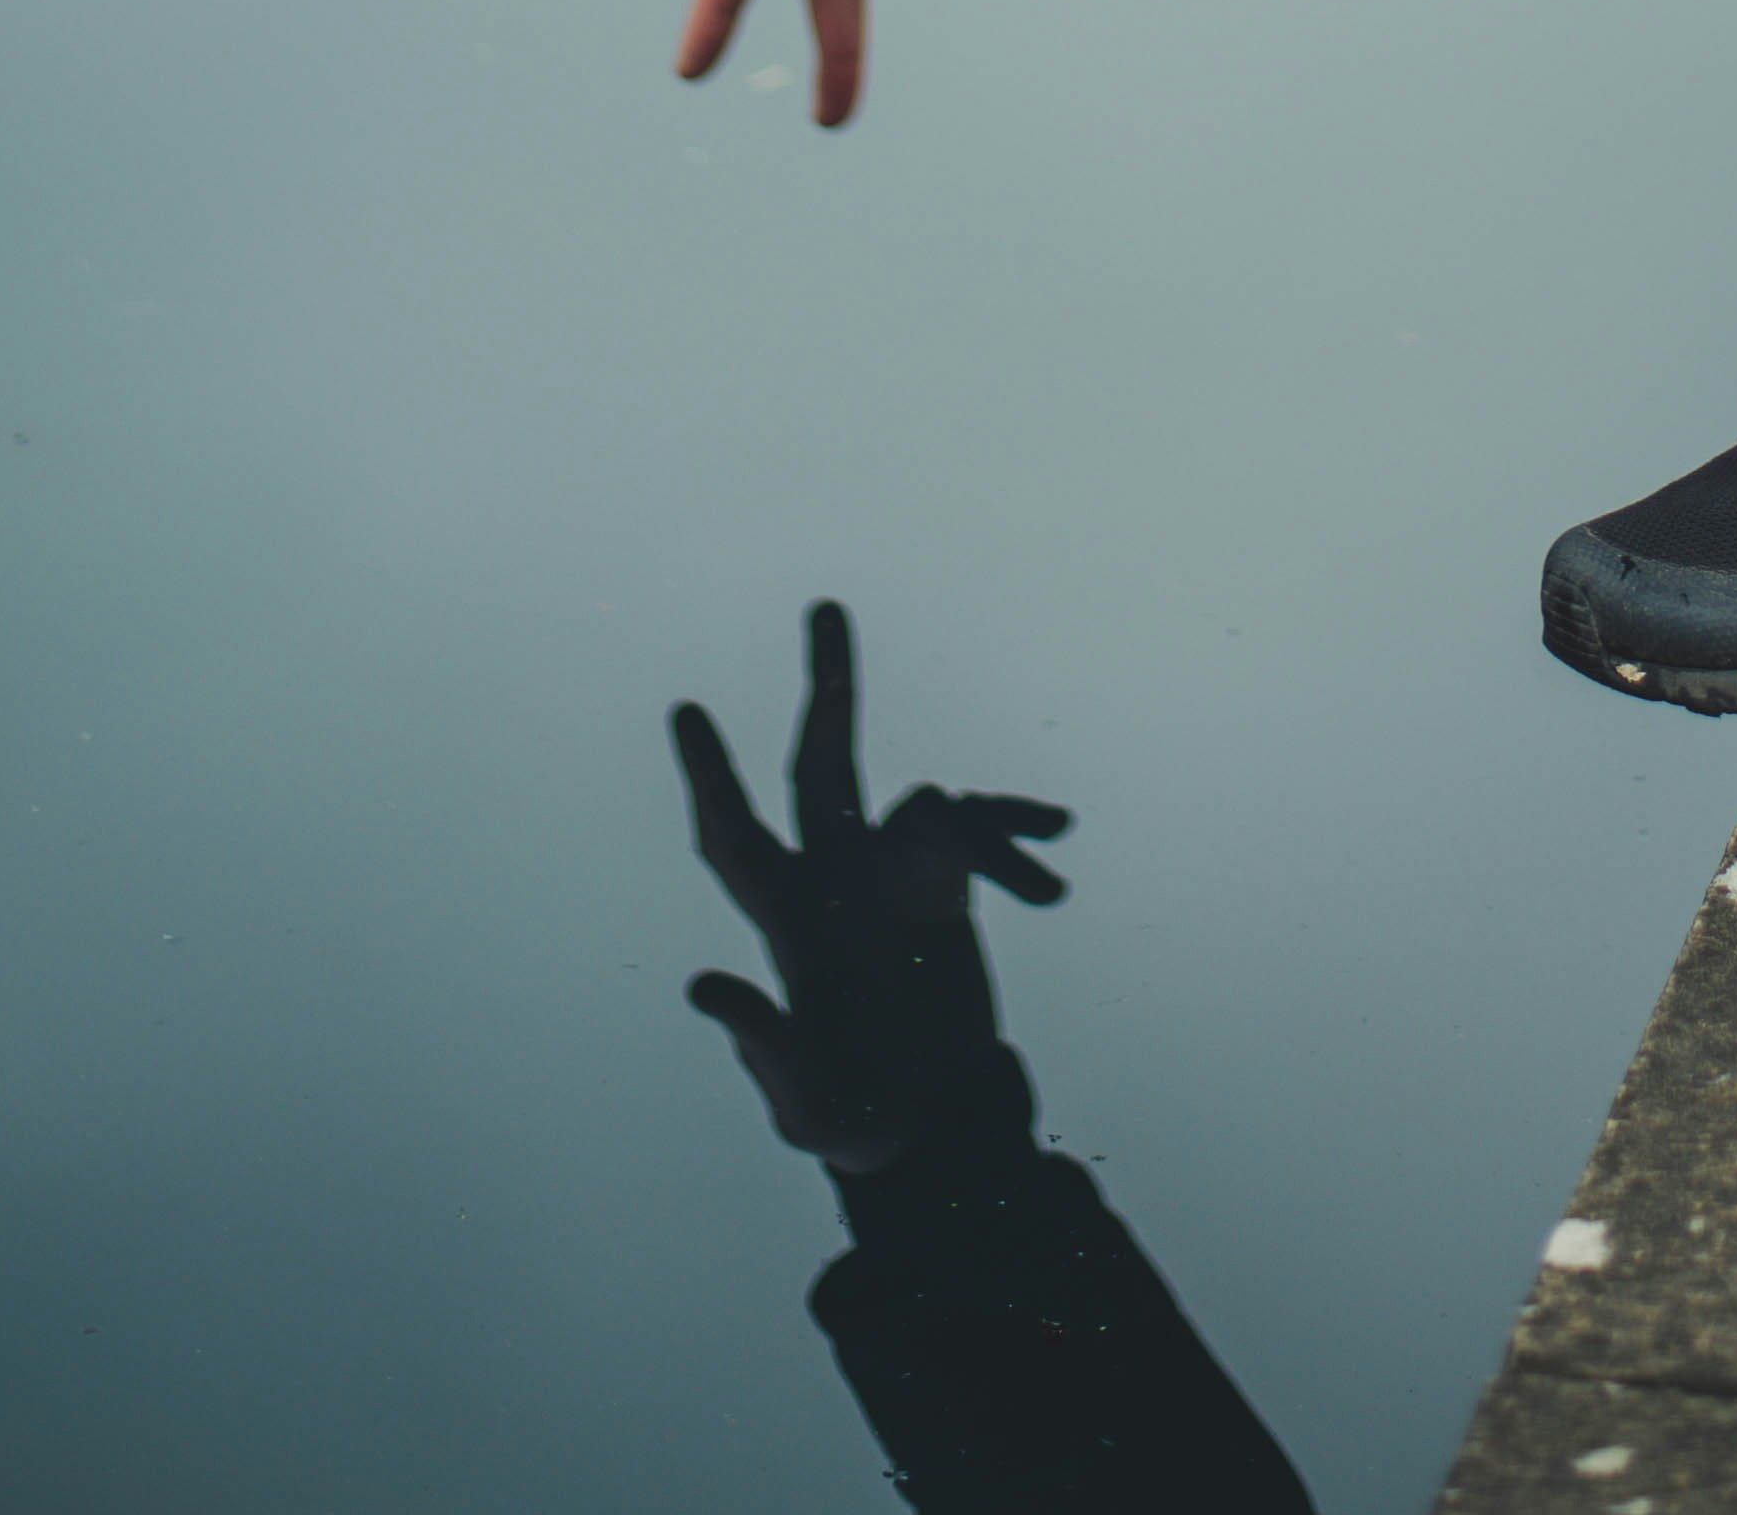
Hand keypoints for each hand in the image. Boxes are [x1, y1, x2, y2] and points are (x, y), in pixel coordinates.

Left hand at [675, 599, 1071, 1173]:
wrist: (934, 1128)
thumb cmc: (855, 1116)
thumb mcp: (806, 1100)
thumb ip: (762, 1046)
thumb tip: (701, 988)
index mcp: (789, 921)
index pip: (735, 838)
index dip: (710, 778)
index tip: (685, 710)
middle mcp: (838, 880)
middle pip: (822, 766)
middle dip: (828, 688)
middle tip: (825, 609)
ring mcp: (896, 877)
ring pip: (934, 807)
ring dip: (988, 833)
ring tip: (1042, 880)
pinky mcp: (950, 886)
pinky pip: (986, 835)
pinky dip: (1017, 840)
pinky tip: (1051, 859)